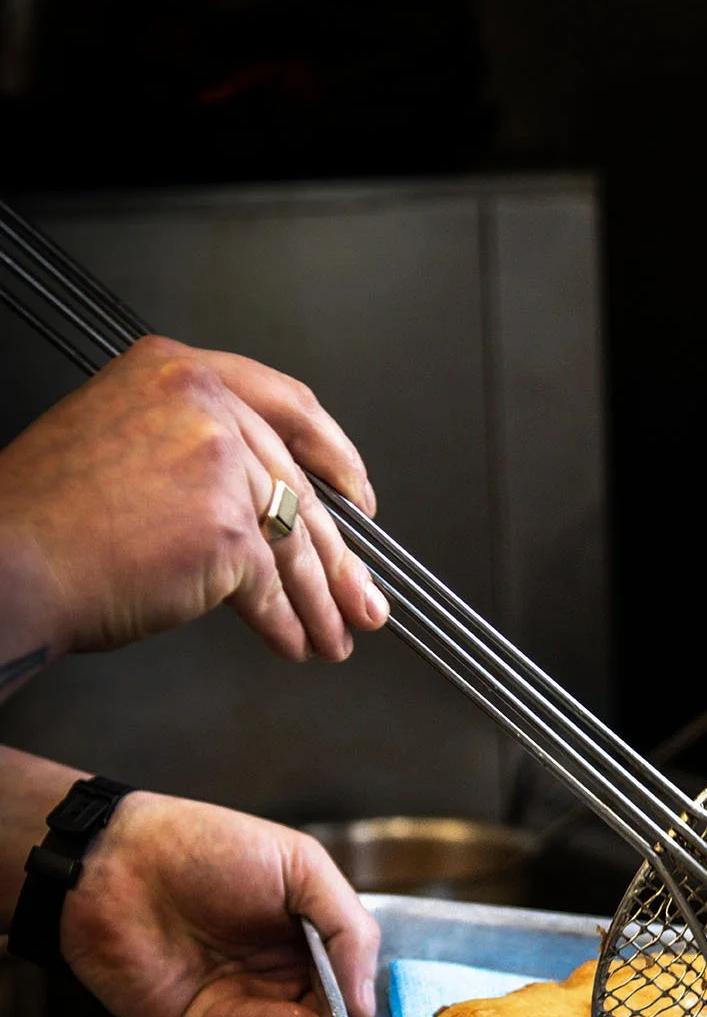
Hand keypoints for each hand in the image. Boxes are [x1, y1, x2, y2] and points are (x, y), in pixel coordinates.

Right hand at [0, 334, 388, 665]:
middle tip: (362, 595)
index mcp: (174, 372)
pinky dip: (285, 624)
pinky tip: (292, 644)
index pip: (283, 403)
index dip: (332, 453)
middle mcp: (201, 405)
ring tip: (334, 636)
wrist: (9, 565)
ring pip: (291, 542)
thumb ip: (197, 454)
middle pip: (293, 486)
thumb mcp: (121, 445)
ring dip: (319, 600)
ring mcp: (217, 464)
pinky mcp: (224, 530)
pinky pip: (269, 587)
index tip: (356, 493)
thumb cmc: (47, 520)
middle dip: (336, 557)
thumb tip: (269, 509)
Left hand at [60, 792, 379, 1016]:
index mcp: (303, 935)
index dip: (371, 993)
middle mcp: (276, 974)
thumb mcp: (300, 865)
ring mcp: (242, 1003)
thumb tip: (366, 1001)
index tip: (394, 1007)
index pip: (352, 977)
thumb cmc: (203, 846)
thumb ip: (348, 927)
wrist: (117, 862)